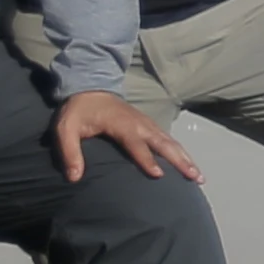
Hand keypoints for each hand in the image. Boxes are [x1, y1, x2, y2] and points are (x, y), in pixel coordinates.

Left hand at [53, 88, 199, 184]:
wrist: (89, 86)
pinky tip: (188, 164)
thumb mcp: (65, 129)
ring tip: (198, 176)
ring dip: (186, 158)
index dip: (147, 159)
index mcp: (121, 124)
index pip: (136, 144)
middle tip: (194, 178)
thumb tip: (74, 177)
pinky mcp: (149, 125)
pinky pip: (168, 139)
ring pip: (170, 142)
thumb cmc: (78, 110)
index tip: (159, 175)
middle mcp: (139, 123)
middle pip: (163, 143)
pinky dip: (181, 152)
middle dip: (179, 160)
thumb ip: (69, 152)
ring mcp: (147, 123)